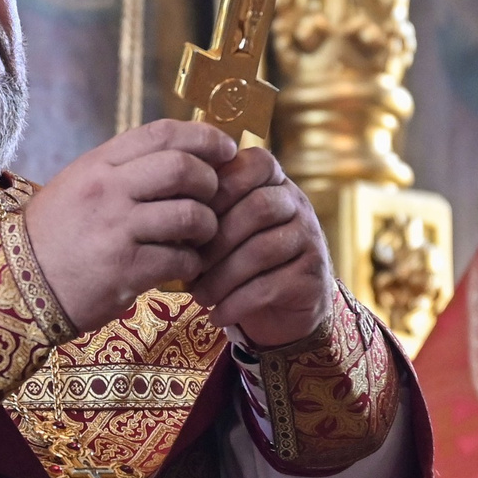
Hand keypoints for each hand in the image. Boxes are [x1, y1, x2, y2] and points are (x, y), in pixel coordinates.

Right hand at [23, 120, 236, 332]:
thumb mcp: (79, 185)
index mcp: (98, 164)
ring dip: (207, 227)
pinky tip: (181, 266)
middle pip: (183, 168)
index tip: (226, 148)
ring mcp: (116, 230)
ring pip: (191, 215)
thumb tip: (182, 156)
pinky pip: (181, 259)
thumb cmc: (54, 235)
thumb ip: (123, 169)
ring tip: (199, 237)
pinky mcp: (125, 270)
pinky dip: (191, 263)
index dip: (204, 137)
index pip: (162, 133)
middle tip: (213, 197)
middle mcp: (107, 190)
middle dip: (211, 182)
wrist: (16, 285)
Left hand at [188, 146, 335, 347]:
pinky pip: (270, 286)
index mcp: (273, 182)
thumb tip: (165, 217)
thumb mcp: (223, 228)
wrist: (283, 308)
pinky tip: (217, 314)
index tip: (188, 213)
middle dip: (216, 240)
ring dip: (222, 277)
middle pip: (258, 208)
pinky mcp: (311, 277)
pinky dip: (237, 303)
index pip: (255, 164)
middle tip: (188, 266)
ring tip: (199, 296)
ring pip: (263, 250)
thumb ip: (204, 212)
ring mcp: (309, 239)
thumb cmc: (240, 259)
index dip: (221, 186)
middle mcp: (297, 204)